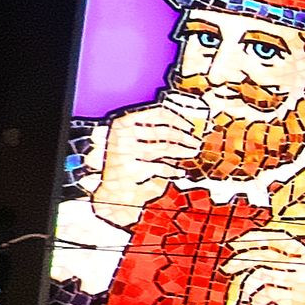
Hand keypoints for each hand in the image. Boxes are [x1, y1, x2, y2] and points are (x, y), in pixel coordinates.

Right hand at [89, 102, 206, 230]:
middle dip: (184, 136)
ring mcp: (127, 152)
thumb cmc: (121, 165)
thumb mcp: (128, 141)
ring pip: (165, 147)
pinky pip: (161, 167)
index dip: (177, 118)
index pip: (156, 113)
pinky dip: (173, 171)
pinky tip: (180, 172)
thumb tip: (180, 127)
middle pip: (163, 131)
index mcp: (121, 123)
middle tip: (195, 141)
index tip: (189, 126)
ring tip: (192, 152)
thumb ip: (147, 131)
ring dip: (183, 150)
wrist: (109, 191)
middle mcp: (123, 135)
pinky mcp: (132, 169)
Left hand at [223, 230, 304, 304]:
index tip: (235, 242)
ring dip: (247, 286)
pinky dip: (257, 303)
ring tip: (245, 295)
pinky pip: (264, 294)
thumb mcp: (296, 276)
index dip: (254, 237)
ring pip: (260, 274)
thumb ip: (277, 263)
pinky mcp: (294, 300)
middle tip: (227, 268)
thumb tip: (243, 251)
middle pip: (265, 255)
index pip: (278, 237)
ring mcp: (301, 283)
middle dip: (240, 261)